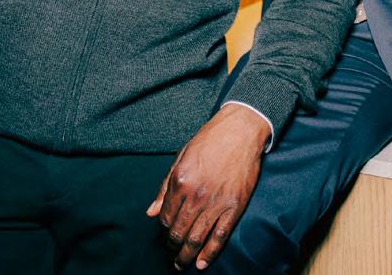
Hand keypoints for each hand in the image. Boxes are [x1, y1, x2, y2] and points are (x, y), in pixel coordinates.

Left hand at [147, 104, 269, 269]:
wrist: (240, 131)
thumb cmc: (209, 141)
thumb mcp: (181, 157)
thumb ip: (165, 187)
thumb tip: (151, 212)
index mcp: (180, 181)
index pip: (166, 217)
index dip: (164, 229)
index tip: (167, 234)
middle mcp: (196, 195)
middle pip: (179, 232)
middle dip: (173, 248)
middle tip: (172, 257)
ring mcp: (216, 203)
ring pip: (196, 239)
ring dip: (187, 256)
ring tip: (182, 264)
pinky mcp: (234, 206)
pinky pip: (220, 236)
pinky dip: (210, 253)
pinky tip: (201, 263)